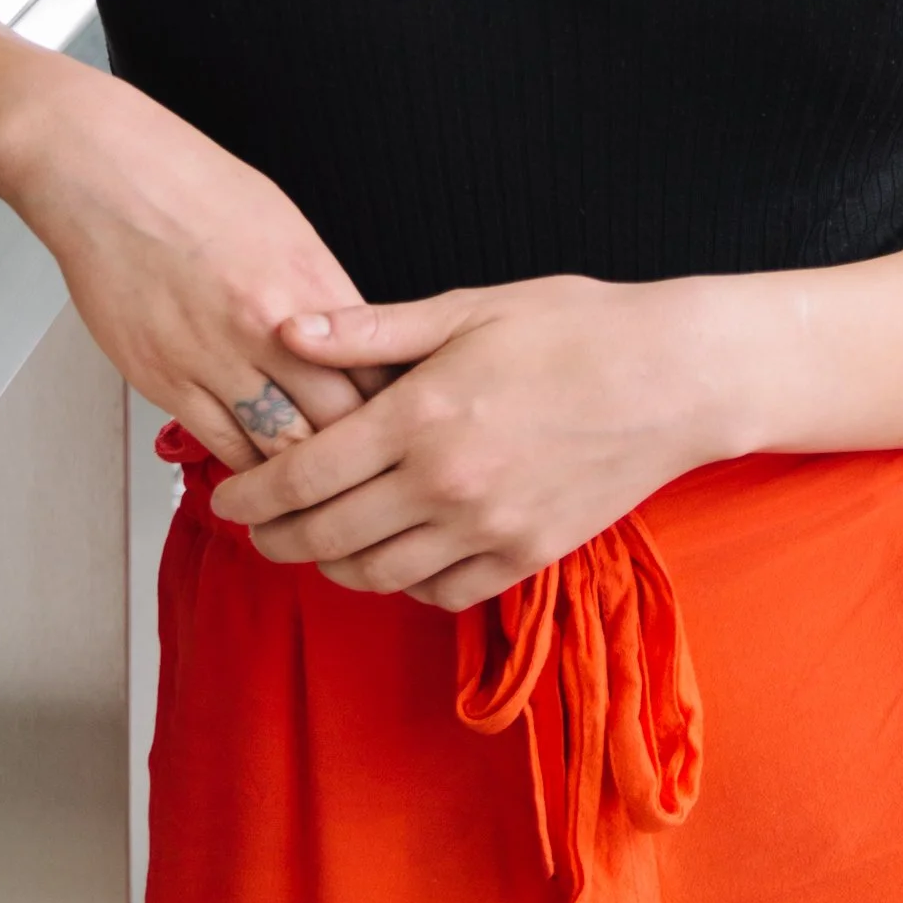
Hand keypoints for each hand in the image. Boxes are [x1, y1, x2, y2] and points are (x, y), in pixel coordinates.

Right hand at [0, 56, 369, 470]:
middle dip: (361, 450)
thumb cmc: (192, 186)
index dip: (397, 405)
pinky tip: (264, 472)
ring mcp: (214, 359)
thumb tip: (355, 340)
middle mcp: (268, 327)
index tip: (400, 421)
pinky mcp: (165, 380)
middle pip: (341, 422)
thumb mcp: (288, 227)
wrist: (107, 174)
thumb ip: (324, 293)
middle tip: (370, 466)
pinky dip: (251, 468)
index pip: (380, 371)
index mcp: (309, 283)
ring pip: (284, 450)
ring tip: (322, 482)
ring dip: (307, 470)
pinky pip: (223, 446)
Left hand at [207, 273, 752, 608]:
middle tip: (255, 529)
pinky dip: (404, 584)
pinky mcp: (528, 555)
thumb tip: (287, 332)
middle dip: (277, 538)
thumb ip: (370, 332)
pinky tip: (394, 557)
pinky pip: (442, 593)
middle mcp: (447, 484)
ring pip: (378, 574)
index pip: (306, 475)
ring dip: (332, 565)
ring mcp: (489, 529)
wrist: (676, 378)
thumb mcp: (467, 309)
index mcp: (421, 417)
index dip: (253, 494)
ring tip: (316, 543)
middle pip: (328, 536)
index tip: (226, 498)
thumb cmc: (575, 328)